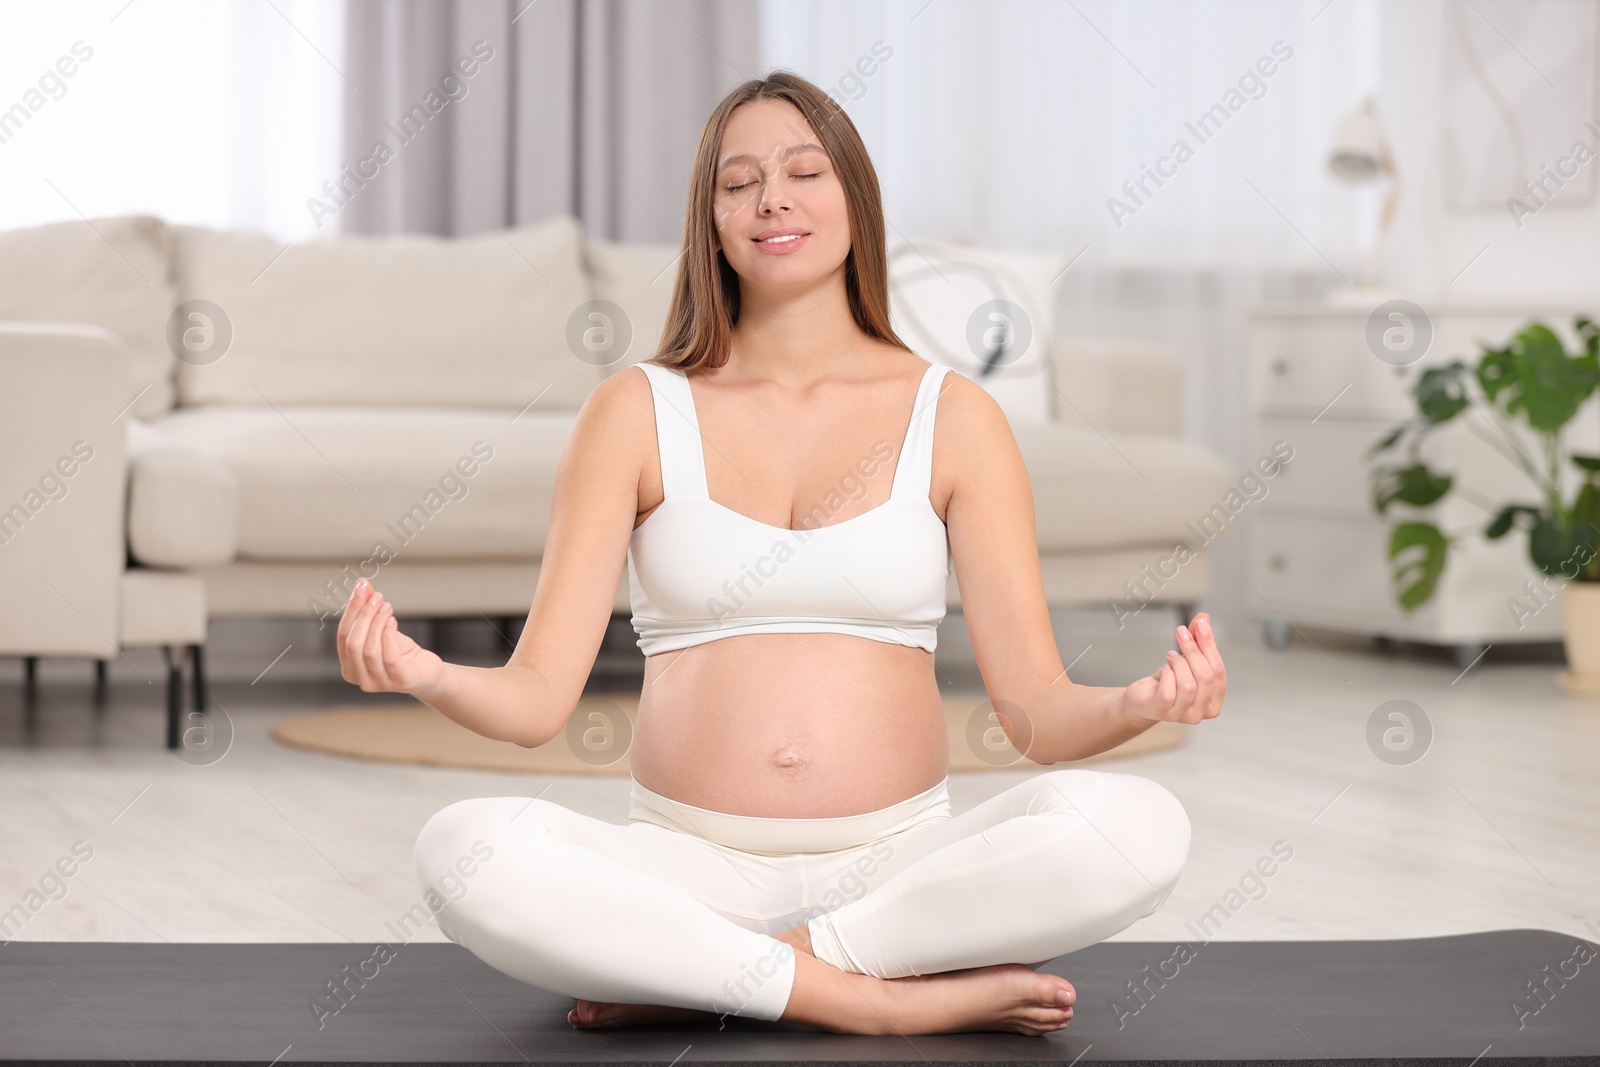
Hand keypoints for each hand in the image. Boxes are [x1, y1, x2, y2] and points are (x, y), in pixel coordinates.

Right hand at [337, 579, 446, 696]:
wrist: (428, 672)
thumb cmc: (401, 652)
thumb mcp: (382, 630)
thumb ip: (369, 609)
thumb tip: (362, 583)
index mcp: (349, 668)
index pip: (343, 636)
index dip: (351, 610)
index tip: (362, 588)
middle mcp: (360, 679)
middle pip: (353, 643)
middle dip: (364, 615)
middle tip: (377, 596)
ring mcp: (379, 684)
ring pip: (369, 650)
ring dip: (377, 623)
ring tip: (387, 606)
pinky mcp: (400, 682)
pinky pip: (389, 657)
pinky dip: (388, 636)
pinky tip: (392, 620)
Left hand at [1119, 612, 1226, 724]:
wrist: (1142, 698)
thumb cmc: (1168, 681)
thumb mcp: (1186, 660)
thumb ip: (1198, 641)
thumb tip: (1203, 618)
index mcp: (1214, 703)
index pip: (1218, 671)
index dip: (1209, 646)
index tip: (1200, 624)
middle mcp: (1202, 713)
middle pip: (1205, 677)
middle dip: (1193, 650)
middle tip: (1180, 632)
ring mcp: (1183, 716)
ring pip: (1188, 684)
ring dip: (1178, 663)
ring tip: (1171, 656)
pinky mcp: (1163, 713)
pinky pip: (1169, 691)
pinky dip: (1167, 674)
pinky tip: (1165, 669)